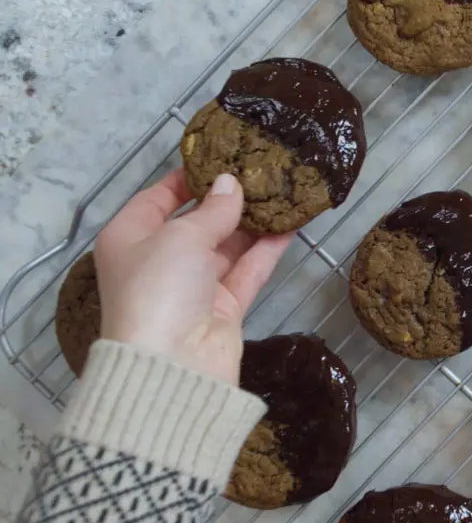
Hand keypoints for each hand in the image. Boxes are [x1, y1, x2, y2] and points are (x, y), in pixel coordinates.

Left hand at [94, 169, 292, 384]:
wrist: (173, 365)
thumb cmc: (159, 289)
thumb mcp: (181, 236)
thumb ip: (213, 209)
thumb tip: (232, 183)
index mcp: (130, 238)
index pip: (157, 198)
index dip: (187, 178)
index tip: (221, 157)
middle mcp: (159, 260)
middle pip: (197, 221)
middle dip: (228, 199)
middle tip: (261, 171)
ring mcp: (194, 286)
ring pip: (227, 245)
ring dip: (253, 222)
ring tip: (283, 192)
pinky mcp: (224, 307)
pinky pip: (247, 270)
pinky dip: (266, 250)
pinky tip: (291, 226)